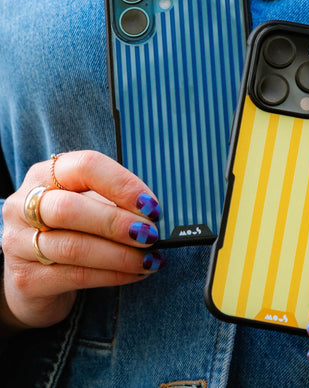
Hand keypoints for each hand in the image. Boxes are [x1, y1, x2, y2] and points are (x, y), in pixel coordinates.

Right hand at [1, 151, 164, 330]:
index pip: (86, 166)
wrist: (34, 276)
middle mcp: (23, 205)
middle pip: (70, 209)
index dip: (122, 184)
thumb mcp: (89, 205)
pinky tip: (137, 273)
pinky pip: (77, 276)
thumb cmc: (72, 229)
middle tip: (151, 235)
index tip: (151, 205)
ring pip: (74, 247)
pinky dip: (114, 275)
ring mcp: (18, 243)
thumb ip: (115, 203)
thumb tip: (154, 214)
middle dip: (117, 223)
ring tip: (150, 258)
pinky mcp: (26, 279)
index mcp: (45, 174)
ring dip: (121, 254)